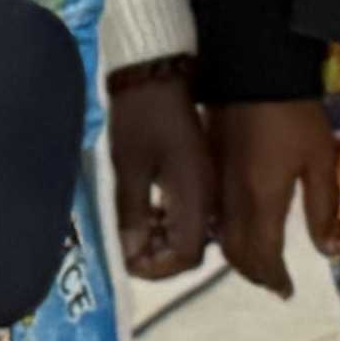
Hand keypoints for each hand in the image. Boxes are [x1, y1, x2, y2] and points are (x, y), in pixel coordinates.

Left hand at [105, 70, 213, 280]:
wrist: (159, 72)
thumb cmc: (140, 117)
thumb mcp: (129, 166)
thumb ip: (132, 213)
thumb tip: (132, 255)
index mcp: (196, 198)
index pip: (187, 256)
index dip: (158, 268)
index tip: (129, 262)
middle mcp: (210, 198)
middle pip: (193, 249)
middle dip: (160, 256)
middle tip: (129, 248)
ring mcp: (209, 185)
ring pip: (194, 232)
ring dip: (164, 238)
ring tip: (135, 231)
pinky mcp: (202, 174)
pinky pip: (192, 212)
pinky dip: (170, 220)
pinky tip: (149, 210)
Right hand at [211, 96, 339, 298]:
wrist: (252, 70)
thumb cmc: (294, 115)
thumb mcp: (321, 159)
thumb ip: (325, 208)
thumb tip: (332, 250)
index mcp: (261, 199)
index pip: (263, 255)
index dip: (275, 278)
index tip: (287, 291)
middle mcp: (232, 198)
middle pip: (235, 251)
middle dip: (254, 272)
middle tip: (274, 280)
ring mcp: (215, 181)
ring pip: (220, 234)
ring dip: (238, 253)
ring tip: (259, 257)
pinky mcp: (207, 165)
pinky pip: (212, 211)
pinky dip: (225, 229)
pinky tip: (239, 223)